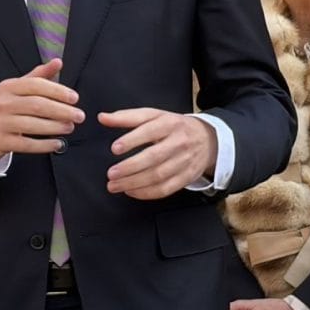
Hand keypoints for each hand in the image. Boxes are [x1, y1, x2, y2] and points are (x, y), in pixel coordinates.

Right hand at [0, 58, 83, 161]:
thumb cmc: (5, 106)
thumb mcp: (19, 87)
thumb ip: (39, 75)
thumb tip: (57, 62)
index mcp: (9, 87)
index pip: (36, 85)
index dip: (57, 91)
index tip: (74, 98)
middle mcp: (3, 103)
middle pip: (37, 105)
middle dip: (62, 111)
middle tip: (78, 115)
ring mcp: (1, 123)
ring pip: (32, 125)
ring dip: (55, 127)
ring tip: (70, 127)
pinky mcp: (1, 141)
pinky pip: (26, 144)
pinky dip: (44, 145)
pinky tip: (57, 144)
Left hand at [99, 107, 214, 199]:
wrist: (207, 139)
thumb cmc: (174, 127)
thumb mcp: (154, 115)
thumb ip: (127, 117)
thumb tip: (102, 117)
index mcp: (169, 123)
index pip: (149, 130)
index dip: (132, 140)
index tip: (114, 148)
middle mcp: (178, 142)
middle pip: (154, 157)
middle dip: (130, 167)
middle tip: (111, 173)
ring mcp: (183, 161)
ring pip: (158, 175)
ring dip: (134, 183)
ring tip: (115, 185)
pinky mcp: (186, 177)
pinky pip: (165, 189)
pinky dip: (146, 193)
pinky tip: (131, 191)